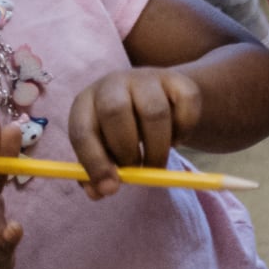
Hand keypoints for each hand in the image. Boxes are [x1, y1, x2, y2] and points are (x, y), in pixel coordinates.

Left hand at [67, 67, 202, 199]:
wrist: (157, 97)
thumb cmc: (120, 131)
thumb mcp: (104, 150)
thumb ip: (97, 174)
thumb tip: (101, 192)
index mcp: (85, 103)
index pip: (82, 132)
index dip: (94, 162)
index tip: (111, 188)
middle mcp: (113, 84)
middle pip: (115, 112)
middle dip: (127, 151)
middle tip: (138, 172)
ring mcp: (147, 77)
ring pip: (155, 113)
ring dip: (158, 148)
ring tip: (156, 162)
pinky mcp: (178, 79)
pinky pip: (186, 107)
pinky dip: (184, 131)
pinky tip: (175, 139)